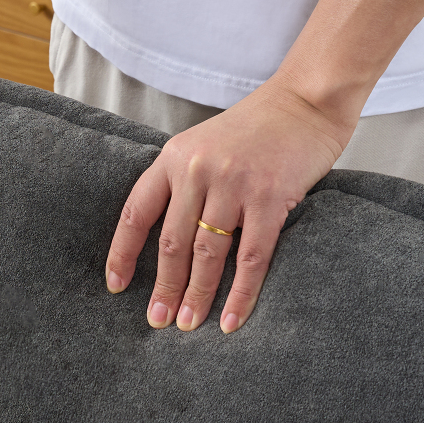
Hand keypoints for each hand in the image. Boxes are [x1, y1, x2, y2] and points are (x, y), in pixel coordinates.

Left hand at [105, 74, 355, 332]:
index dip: (123, 253)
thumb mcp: (203, 145)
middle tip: (158, 320)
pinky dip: (240, 294)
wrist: (307, 99)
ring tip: (189, 324)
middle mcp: (197, 170)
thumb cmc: (256, 127)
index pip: (137, 213)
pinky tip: (232, 319)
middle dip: (163, 287)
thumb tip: (167, 241)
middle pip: (171, 242)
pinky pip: (250, 258)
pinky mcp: (270, 198)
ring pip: (207, 254)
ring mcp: (233, 184)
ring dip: (197, 295)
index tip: (116, 286)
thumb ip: (183, 182)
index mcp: (174, 158)